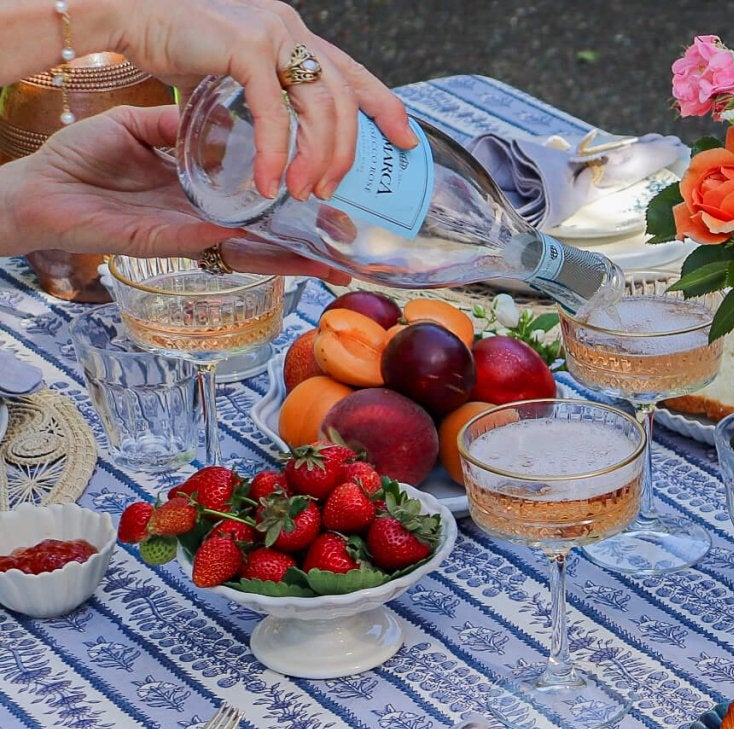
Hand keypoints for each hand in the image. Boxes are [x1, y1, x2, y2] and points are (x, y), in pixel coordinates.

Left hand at [0, 106, 348, 280]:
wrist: (37, 189)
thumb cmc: (78, 160)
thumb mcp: (136, 129)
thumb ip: (175, 126)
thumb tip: (213, 117)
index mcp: (195, 190)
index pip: (254, 198)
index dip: (290, 197)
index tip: (326, 191)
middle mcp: (199, 217)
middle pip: (265, 234)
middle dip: (308, 240)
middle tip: (350, 242)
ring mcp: (187, 234)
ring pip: (251, 251)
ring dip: (292, 257)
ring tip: (332, 260)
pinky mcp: (165, 243)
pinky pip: (213, 246)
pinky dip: (245, 247)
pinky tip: (277, 244)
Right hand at [101, 0, 414, 199]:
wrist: (124, 14)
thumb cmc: (170, 41)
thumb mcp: (231, 70)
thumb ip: (262, 96)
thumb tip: (276, 139)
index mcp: (291, 32)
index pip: (351, 72)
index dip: (383, 106)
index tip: (405, 139)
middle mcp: (289, 27)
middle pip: (342, 97)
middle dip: (346, 150)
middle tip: (334, 189)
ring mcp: (271, 32)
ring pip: (319, 107)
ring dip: (317, 157)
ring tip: (305, 191)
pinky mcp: (246, 47)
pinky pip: (275, 112)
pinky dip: (274, 152)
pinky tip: (268, 180)